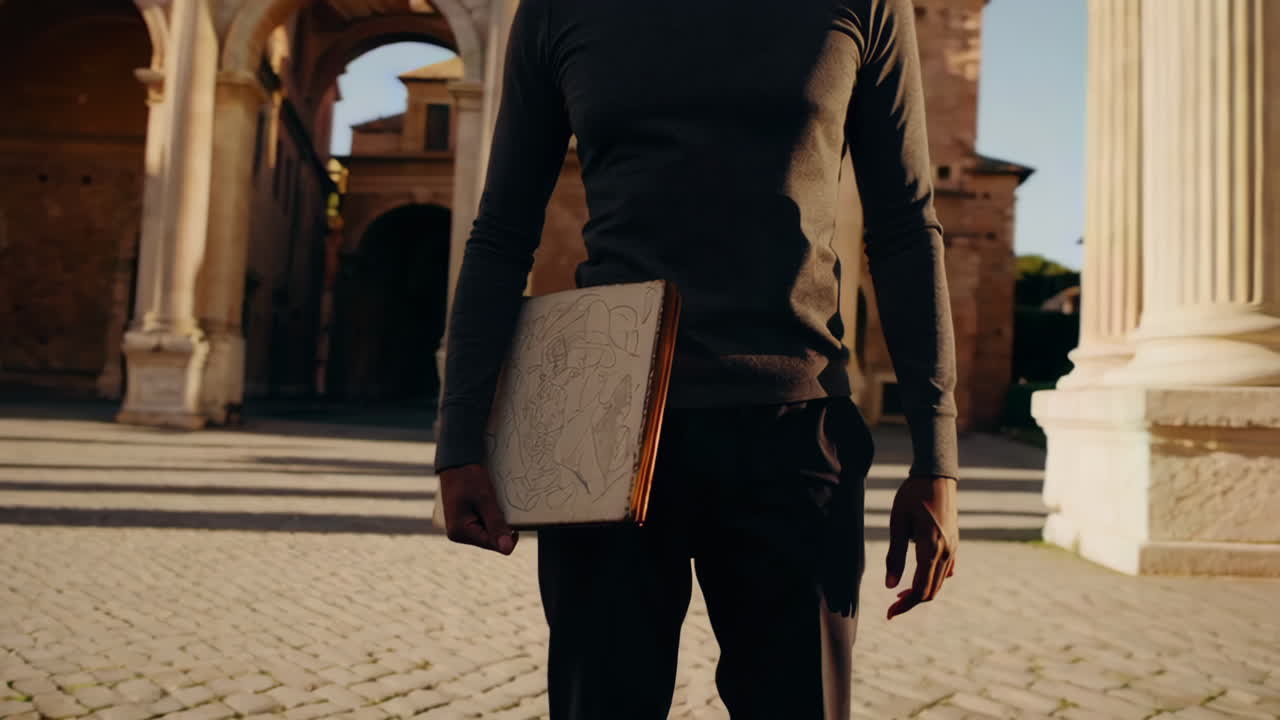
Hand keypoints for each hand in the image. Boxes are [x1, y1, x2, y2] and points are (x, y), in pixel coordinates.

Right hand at [439, 464, 517, 554]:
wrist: (456, 463)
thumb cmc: (468, 478)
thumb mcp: (485, 500)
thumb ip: (496, 524)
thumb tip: (506, 549)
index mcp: (460, 532)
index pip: (493, 545)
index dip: (508, 536)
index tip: (514, 523)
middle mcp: (458, 534)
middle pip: (490, 540)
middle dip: (498, 526)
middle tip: (496, 506)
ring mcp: (460, 529)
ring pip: (487, 533)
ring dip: (493, 521)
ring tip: (489, 504)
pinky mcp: (463, 523)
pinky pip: (482, 526)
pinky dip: (488, 517)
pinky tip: (486, 505)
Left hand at [886, 474, 957, 618]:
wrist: (936, 476)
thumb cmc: (912, 496)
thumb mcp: (897, 524)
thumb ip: (894, 556)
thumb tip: (890, 586)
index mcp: (931, 549)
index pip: (920, 589)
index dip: (904, 605)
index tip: (889, 614)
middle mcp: (946, 552)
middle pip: (931, 591)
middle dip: (911, 602)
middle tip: (891, 607)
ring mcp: (953, 548)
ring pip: (939, 582)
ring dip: (921, 591)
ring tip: (899, 593)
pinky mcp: (954, 543)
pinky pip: (945, 570)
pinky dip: (932, 580)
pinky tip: (917, 578)